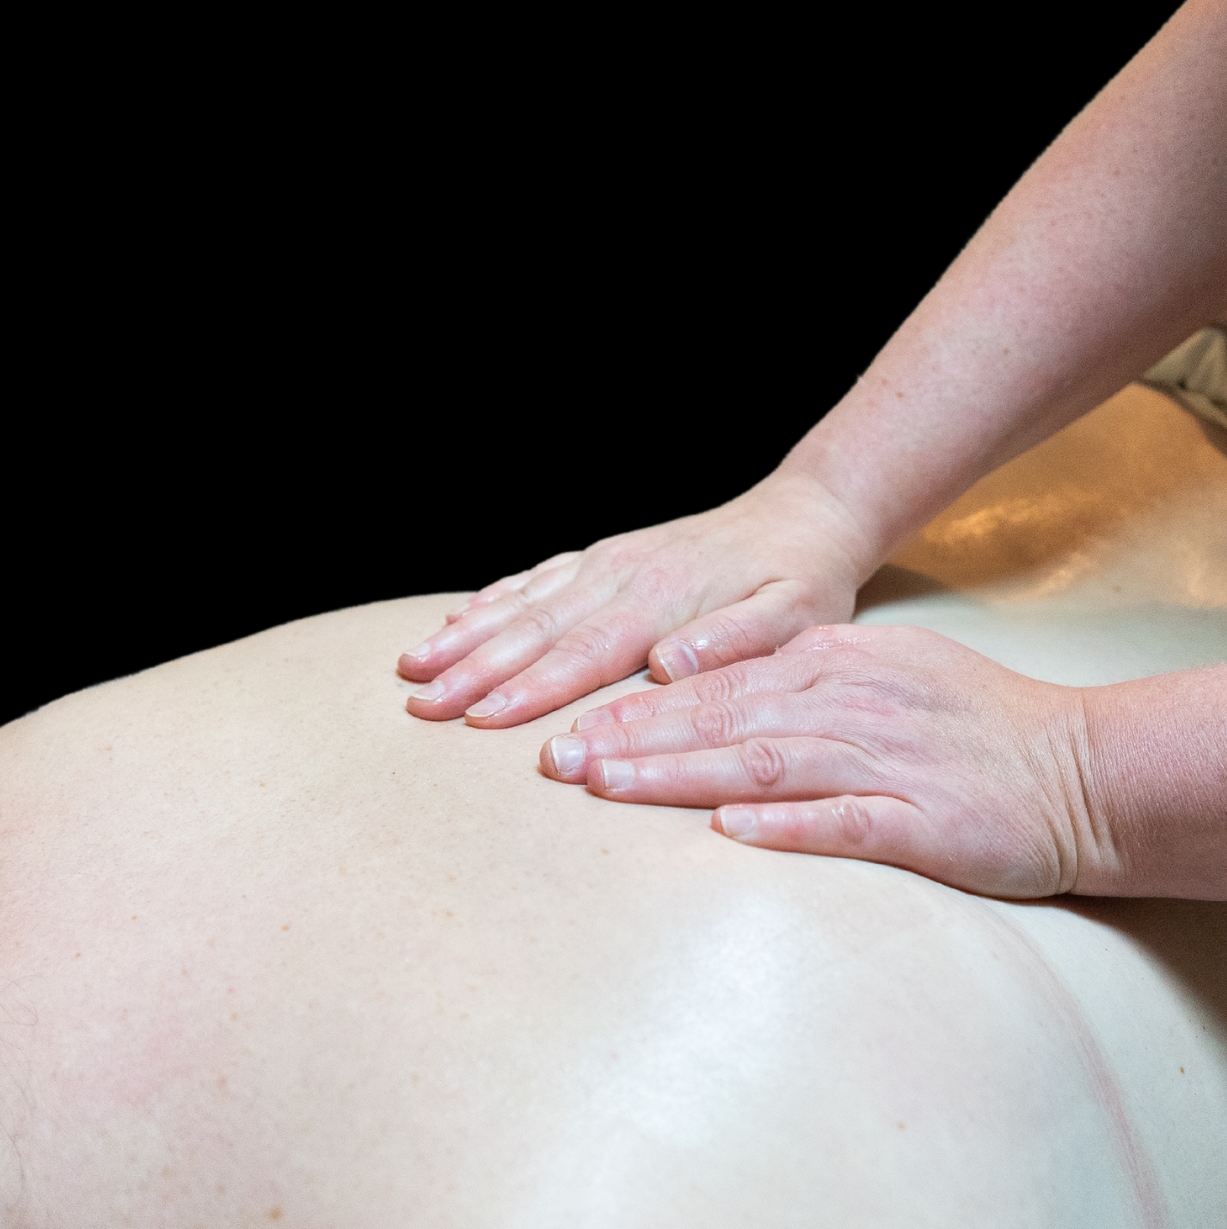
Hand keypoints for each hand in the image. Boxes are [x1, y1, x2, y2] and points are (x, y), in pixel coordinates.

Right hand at [398, 474, 873, 727]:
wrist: (808, 514)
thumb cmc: (807, 575)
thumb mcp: (799, 612)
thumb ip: (738, 638)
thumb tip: (668, 661)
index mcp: (666, 599)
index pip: (586, 652)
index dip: (529, 688)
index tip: (478, 719)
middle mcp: (626, 576)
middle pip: (538, 630)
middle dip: (474, 670)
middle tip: (417, 707)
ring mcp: (610, 562)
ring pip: (525, 602)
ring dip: (468, 636)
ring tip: (412, 668)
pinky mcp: (608, 556)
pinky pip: (539, 578)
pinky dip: (494, 601)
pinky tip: (457, 621)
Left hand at [536, 623, 1101, 897]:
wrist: (1082, 769)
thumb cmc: (981, 728)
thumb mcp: (891, 675)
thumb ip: (807, 680)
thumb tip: (718, 695)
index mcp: (843, 662)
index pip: (722, 682)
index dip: (641, 708)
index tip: (572, 728)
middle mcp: (856, 700)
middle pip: (725, 718)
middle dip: (635, 739)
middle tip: (557, 761)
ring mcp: (888, 759)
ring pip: (767, 762)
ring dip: (681, 776)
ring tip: (610, 789)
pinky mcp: (921, 820)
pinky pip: (841, 821)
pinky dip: (782, 826)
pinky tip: (727, 833)